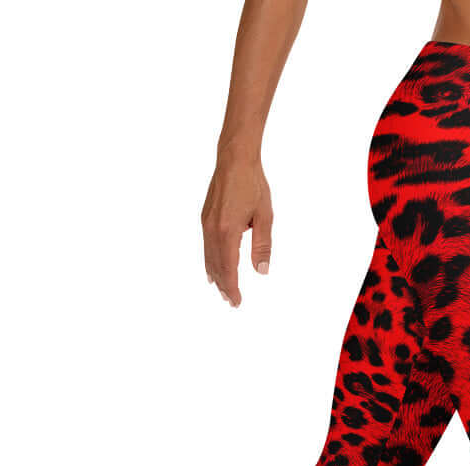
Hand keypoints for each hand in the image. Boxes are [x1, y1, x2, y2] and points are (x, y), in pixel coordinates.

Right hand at [201, 154, 272, 306]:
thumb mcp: (265, 217)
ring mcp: (206, 223)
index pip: (228, 268)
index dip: (232, 287)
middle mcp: (212, 229)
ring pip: (208, 257)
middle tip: (232, 302)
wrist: (234, 159)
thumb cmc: (252, 185)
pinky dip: (210, 261)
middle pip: (216, 266)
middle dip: (224, 286)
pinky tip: (212, 269)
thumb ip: (263, 246)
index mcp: (228, 231)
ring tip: (222, 290)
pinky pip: (206, 246)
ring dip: (216, 276)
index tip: (237, 302)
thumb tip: (262, 272)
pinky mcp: (205, 218)